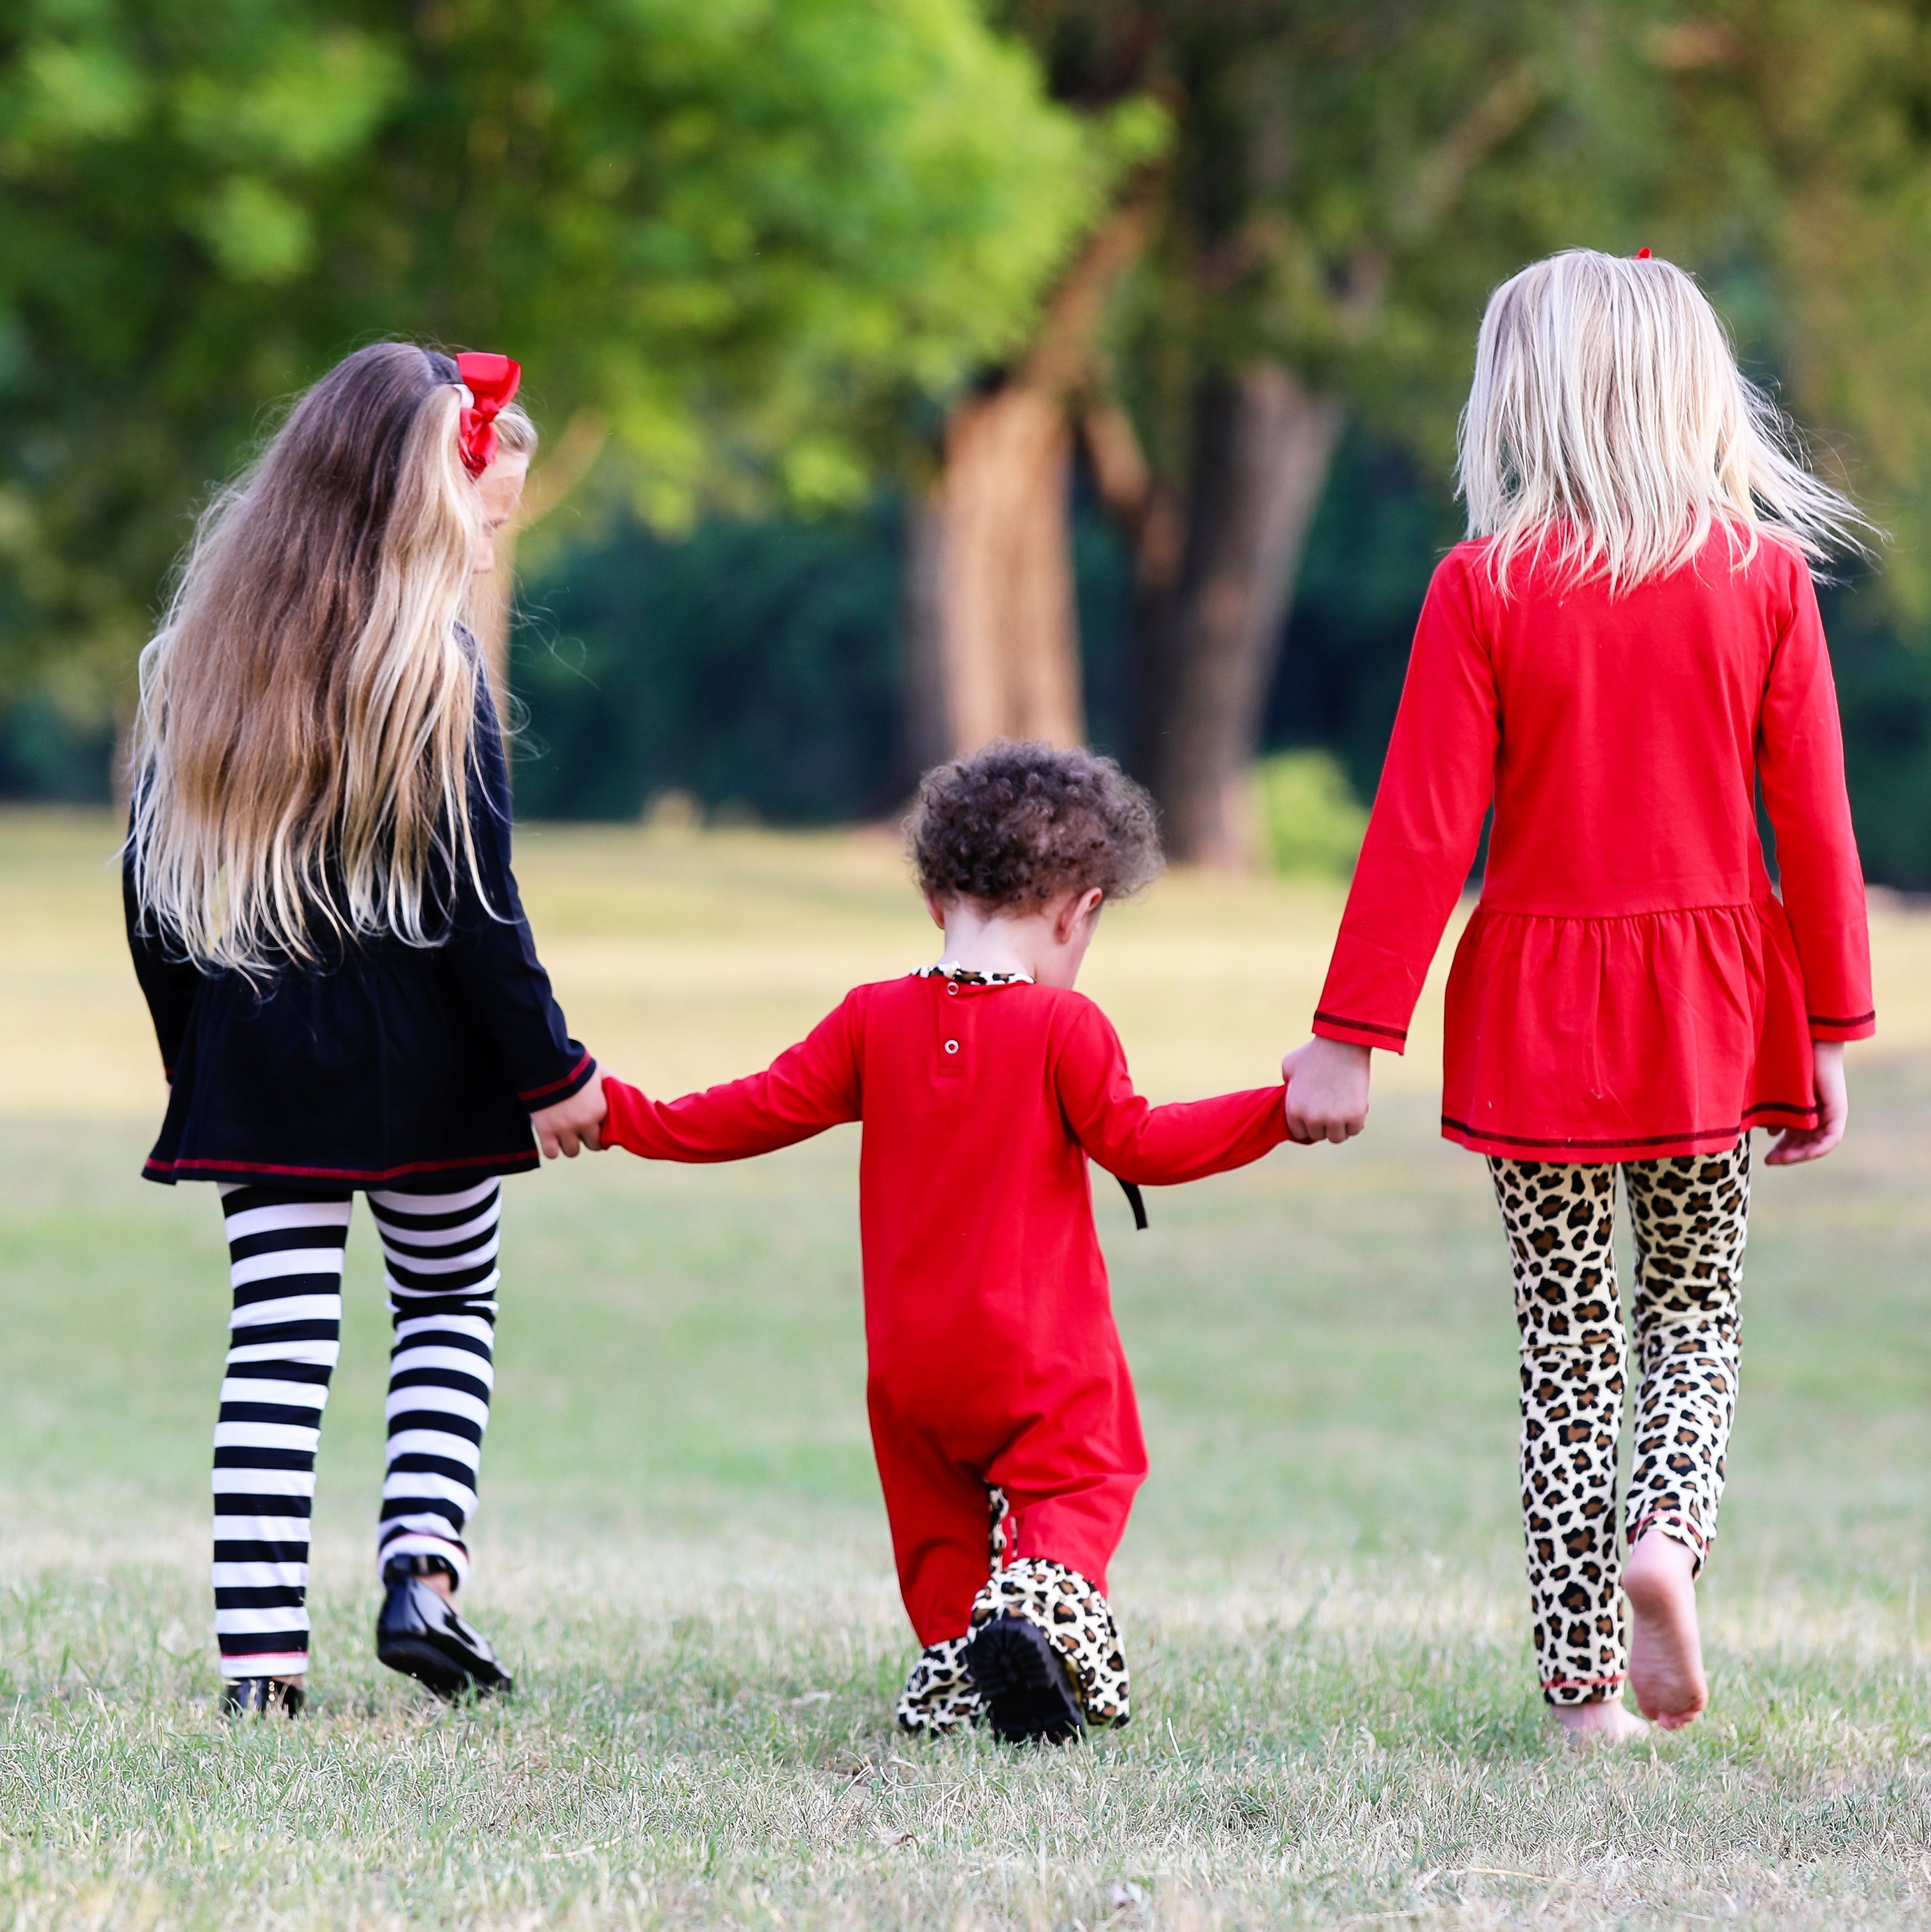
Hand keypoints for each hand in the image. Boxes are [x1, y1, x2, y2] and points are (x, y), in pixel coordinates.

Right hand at [531, 1069, 605, 1157]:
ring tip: (563, 1133)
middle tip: (578, 1129)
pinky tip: (550, 1139)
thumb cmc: (575, 1066)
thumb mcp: (600, 1072)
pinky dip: (551, 1149)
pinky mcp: (546, 1131)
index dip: (600, 1129)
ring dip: (568, 1145)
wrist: (547, 1062)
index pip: (608, 1133)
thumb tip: (625, 1089)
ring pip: (572, 1152)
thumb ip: (613, 1082)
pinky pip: (551, 1153)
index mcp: (600, 1110)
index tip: (593, 1125)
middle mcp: (585, 1122)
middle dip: (586, 1138)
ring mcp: (565, 1128)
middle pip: (593, 1145)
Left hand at [1281, 1037, 1371, 1144]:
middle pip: (1319, 1135)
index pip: (1300, 1132)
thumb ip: (1287, 1083)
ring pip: (1337, 1137)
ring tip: (1343, 1110)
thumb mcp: (1289, 1066)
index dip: (1308, 1124)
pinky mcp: (1355, 1116)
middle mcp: (1311, 1119)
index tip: (1316, 1114)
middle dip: (1325, 1124)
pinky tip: (1355, 1108)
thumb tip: (1290, 1091)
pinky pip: (1355, 1130)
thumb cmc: (1315, 1052)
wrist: (1342, 1043)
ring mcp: (1334, 1119)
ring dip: (1341, 1127)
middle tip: (1331, 1108)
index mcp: (1293, 1110)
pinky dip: (1356, 1121)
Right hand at [1764, 1040, 1846, 1165]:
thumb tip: (1770, 1132)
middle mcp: (1820, 1115)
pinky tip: (1801, 1154)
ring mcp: (1831, 1114)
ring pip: (1818, 1145)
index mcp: (1805, 1110)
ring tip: (1779, 1159)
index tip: (1765, 1158)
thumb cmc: (1790, 1059)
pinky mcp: (1838, 1111)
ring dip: (1799, 1155)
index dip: (1782, 1150)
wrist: (1810, 1040)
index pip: (1796, 1138)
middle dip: (1787, 1155)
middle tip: (1769, 1161)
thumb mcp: (1778, 1093)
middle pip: (1806, 1144)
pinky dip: (1817, 1148)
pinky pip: (1831, 1139)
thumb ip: (1775, 1113)